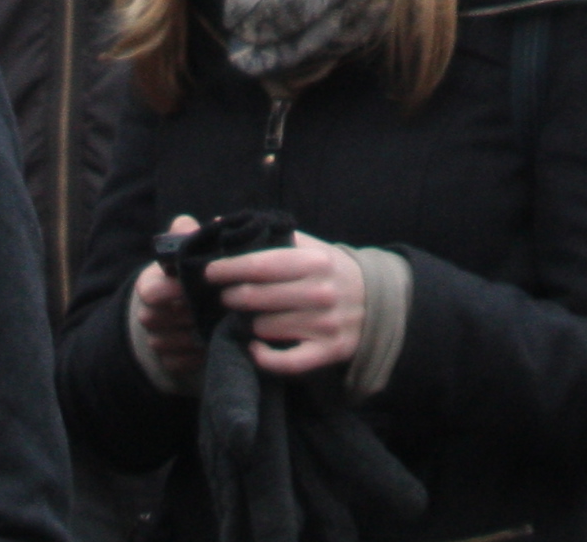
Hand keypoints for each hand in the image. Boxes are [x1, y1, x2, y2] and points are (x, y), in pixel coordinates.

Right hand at [130, 218, 202, 390]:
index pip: (151, 290)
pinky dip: (195, 357)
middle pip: (160, 319)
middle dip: (189, 315)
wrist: (184, 312)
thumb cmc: (190, 276)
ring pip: (168, 343)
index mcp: (149, 285)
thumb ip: (196, 236)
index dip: (173, 290)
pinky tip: (213, 346)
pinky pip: (176, 363)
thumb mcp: (189, 253)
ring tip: (219, 327)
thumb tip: (216, 221)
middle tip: (217, 309)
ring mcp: (155, 340)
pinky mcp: (167, 363)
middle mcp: (147, 314)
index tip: (198, 288)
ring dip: (194, 336)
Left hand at [207, 231, 366, 374]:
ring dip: (248, 323)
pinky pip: (286, 362)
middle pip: (257, 297)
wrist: (377, 302)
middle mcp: (321, 292)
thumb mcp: (310, 247)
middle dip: (232, 296)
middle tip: (225, 296)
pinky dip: (264, 357)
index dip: (229, 268)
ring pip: (265, 327)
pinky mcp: (328, 351)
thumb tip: (219, 223)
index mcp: (315, 261)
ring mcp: (325, 324)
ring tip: (246, 316)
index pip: (260, 264)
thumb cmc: (330, 272)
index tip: (209, 271)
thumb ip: (269, 235)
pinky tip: (254, 347)